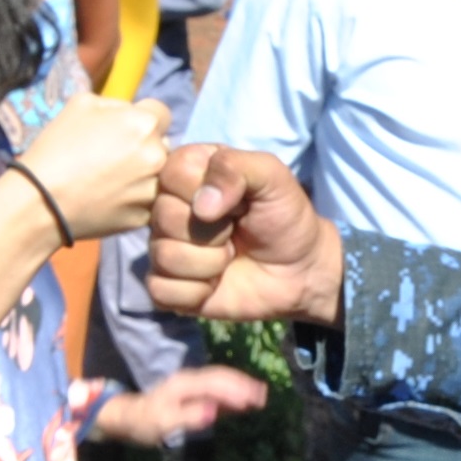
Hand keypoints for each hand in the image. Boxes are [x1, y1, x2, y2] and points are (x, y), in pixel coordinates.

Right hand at [15, 94, 171, 241]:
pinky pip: (148, 201)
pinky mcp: (144, 217)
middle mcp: (157, 156)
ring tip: (112, 179)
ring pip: (159, 175)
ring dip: (144, 174)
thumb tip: (131, 112)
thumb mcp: (82, 104)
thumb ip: (116, 104)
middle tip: (116, 156)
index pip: (162, 113)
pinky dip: (135, 199)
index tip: (125, 129)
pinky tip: (110, 198)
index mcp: (145, 124)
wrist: (41, 201)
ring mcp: (153, 190)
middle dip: (146, 146)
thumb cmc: (57, 147)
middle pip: (163, 145)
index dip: (143, 119)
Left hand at [90, 364, 268, 446]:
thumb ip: (188, 417)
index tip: (253, 399)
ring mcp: (192, 383)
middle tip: (263, 396)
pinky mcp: (195, 391)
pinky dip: (233, 391)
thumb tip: (213, 413)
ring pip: (220, 379)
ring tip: (261, 395)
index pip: (214, 383)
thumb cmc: (145, 423)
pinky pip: (217, 387)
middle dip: (243, 384)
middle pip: (220, 377)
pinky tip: (244, 398)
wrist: (129, 417)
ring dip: (241, 385)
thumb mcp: (163, 424)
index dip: (235, 390)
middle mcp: (189, 379)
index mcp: (183, 385)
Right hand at [148, 145, 344, 325]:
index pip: (172, 174)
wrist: (298, 270)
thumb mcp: (271, 175)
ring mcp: (164, 247)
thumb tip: (202, 206)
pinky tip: (214, 285)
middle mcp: (168, 207)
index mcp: (187, 172)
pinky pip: (161, 291)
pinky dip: (196, 292)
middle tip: (234, 232)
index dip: (206, 190)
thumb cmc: (282, 216)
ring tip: (229, 257)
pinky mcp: (166, 286)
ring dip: (209, 263)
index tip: (237, 201)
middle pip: (164, 216)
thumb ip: (236, 167)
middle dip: (212, 232)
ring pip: (164, 256)